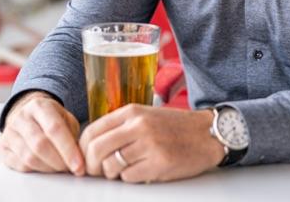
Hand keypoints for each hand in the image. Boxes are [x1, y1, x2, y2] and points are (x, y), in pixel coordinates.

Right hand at [0, 91, 84, 175]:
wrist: (27, 113)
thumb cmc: (50, 118)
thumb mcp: (65, 117)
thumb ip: (72, 133)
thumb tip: (79, 156)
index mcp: (40, 105)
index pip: (55, 129)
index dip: (68, 149)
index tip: (79, 165)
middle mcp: (21, 117)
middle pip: (40, 144)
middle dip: (59, 161)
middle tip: (71, 168)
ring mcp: (9, 132)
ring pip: (29, 157)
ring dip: (48, 168)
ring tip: (60, 168)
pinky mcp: (2, 147)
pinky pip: (19, 165)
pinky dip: (36, 170)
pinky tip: (46, 167)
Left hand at [79, 104, 224, 182]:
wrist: (207, 134)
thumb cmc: (174, 127)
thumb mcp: (145, 116)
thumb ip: (120, 127)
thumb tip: (90, 147)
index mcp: (132, 112)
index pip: (92, 130)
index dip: (82, 149)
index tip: (83, 159)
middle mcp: (138, 125)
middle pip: (96, 150)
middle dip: (91, 166)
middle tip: (97, 172)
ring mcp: (149, 144)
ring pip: (111, 166)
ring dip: (113, 173)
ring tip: (126, 168)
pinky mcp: (159, 163)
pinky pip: (129, 178)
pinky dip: (131, 178)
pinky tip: (143, 170)